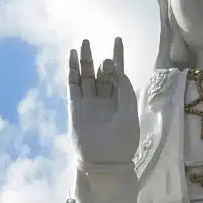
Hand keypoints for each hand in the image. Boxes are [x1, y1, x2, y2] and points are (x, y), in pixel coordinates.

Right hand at [67, 37, 138, 165]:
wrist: (105, 162)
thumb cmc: (122, 143)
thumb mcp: (130, 115)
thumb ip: (126, 92)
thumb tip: (120, 72)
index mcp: (120, 99)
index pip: (118, 73)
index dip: (118, 56)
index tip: (117, 39)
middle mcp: (104, 98)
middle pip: (100, 72)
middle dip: (99, 58)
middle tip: (94, 43)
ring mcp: (89, 102)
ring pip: (85, 76)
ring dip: (84, 60)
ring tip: (82, 44)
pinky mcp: (76, 107)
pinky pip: (73, 86)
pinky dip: (71, 72)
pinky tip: (71, 59)